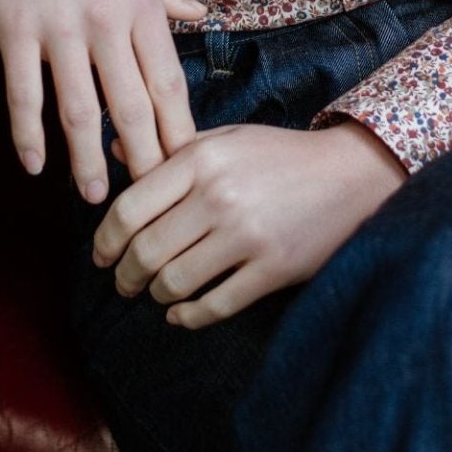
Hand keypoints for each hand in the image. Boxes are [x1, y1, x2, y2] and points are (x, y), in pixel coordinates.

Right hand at [0, 0, 206, 202]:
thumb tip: (199, 16)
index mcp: (142, 2)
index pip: (168, 83)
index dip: (177, 131)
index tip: (185, 168)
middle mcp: (107, 19)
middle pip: (130, 107)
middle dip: (142, 161)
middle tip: (149, 204)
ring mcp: (59, 26)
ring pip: (78, 111)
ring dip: (87, 161)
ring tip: (94, 199)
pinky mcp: (14, 27)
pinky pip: (23, 93)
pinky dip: (27, 134)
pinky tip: (34, 164)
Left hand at [91, 119, 408, 328]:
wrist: (350, 174)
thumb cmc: (281, 154)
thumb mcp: (226, 136)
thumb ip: (172, 148)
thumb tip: (115, 151)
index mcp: (202, 157)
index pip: (130, 207)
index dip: (105, 240)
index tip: (101, 256)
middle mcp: (220, 195)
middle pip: (146, 251)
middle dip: (125, 276)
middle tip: (124, 283)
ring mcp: (247, 234)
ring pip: (174, 282)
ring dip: (156, 295)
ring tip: (156, 293)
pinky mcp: (273, 268)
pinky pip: (215, 305)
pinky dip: (189, 316)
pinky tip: (182, 314)